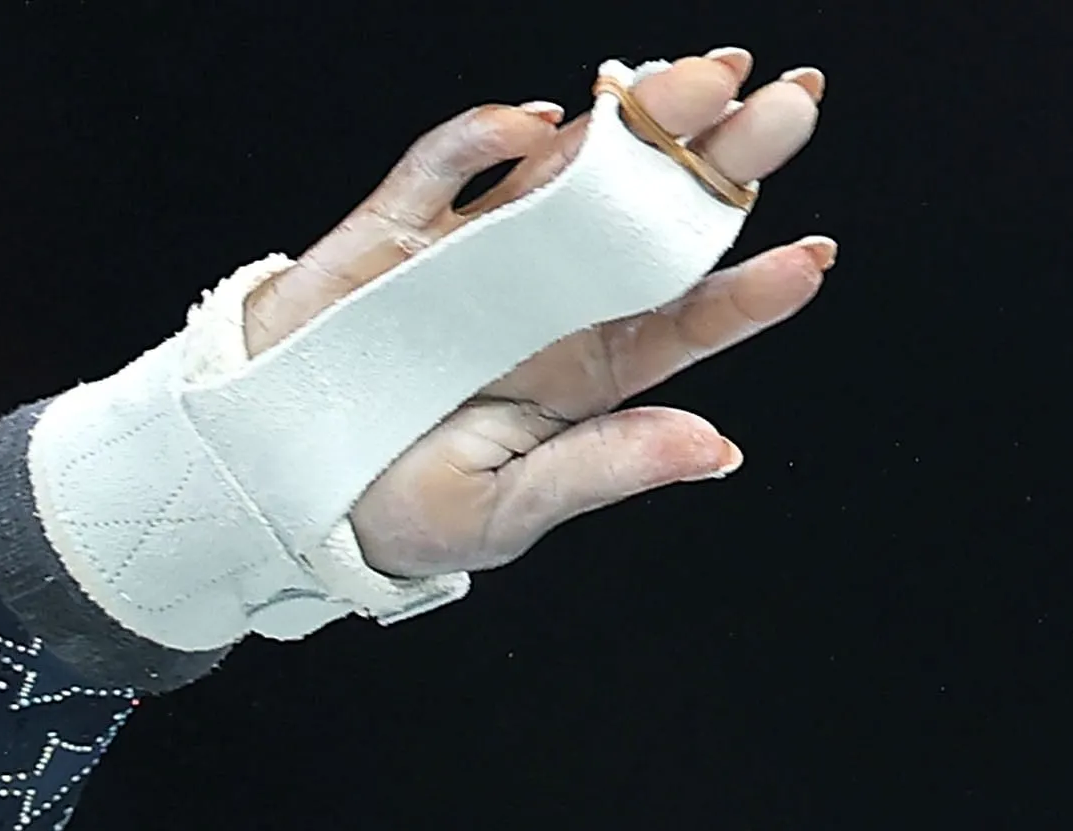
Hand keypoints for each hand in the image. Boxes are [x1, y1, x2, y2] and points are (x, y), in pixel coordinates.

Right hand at [245, 50, 835, 582]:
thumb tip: (716, 450)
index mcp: (585, 372)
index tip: (810, 257)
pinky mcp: (403, 225)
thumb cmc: (386, 509)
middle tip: (791, 107)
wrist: (262, 484)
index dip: (747, 290)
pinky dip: (490, 133)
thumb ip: (602, 469)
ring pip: (572, 167)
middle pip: (651, 219)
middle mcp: (549, 298)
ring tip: (706, 75)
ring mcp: (479, 251)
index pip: (682, 320)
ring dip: (638, 117)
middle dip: (722, 159)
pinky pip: (450, 162)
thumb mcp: (497, 513)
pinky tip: (544, 121)